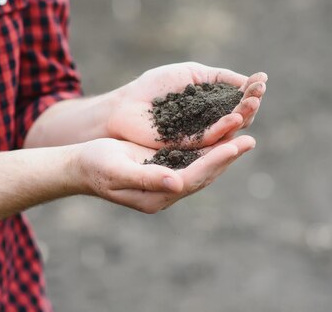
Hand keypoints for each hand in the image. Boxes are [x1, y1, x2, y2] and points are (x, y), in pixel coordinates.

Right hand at [68, 135, 255, 212]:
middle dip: (226, 157)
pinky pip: (193, 159)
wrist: (81, 166)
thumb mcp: (118, 171)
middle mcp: (166, 191)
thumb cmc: (95, 166)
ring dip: (222, 152)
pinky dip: (209, 147)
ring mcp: (166, 181)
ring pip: (202, 167)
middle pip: (204, 175)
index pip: (194, 179)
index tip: (236, 146)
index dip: (216, 162)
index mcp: (157, 197)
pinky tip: (221, 135)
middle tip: (250, 140)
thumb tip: (177, 184)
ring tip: (243, 136)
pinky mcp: (165, 169)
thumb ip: (147, 178)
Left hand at [107, 62, 266, 148]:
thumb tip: (250, 80)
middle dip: (251, 104)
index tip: (262, 80)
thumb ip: (219, 78)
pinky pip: (209, 140)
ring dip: (243, 116)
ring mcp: (200, 137)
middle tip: (259, 93)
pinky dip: (224, 129)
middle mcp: (210, 123)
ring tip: (253, 103)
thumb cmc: (154, 86)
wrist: (126, 104)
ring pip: (228, 130)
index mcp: (213, 106)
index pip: (238, 100)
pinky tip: (235, 118)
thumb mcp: (192, 73)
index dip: (251, 91)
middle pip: (239, 117)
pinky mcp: (188, 148)